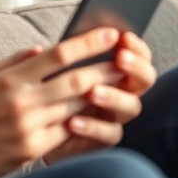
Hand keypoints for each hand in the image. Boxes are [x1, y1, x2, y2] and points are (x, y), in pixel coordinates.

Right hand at [0, 27, 123, 177]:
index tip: (111, 33)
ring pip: (78, 107)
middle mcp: (22, 100)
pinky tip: (100, 114)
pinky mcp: (33, 149)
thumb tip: (42, 48)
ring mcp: (29, 126)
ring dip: (103, 96)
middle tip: (128, 60)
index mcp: (11, 78)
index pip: (59, 54)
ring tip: (122, 85)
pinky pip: (68, 132)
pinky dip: (85, 122)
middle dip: (108, 68)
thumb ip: (14, 60)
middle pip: (78, 80)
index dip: (89, 42)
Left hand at [43, 31, 156, 164]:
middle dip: (135, 67)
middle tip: (120, 58)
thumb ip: (62, 56)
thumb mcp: (50, 71)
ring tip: (93, 92)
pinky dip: (92, 127)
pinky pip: (108, 134)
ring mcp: (114, 117)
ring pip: (131, 107)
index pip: (139, 56)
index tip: (124, 36)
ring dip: (115, 97)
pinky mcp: (102, 141)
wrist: (32, 132)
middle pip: (145, 80)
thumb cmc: (46, 94)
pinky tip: (73, 121)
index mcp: (114, 72)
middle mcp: (121, 93)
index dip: (136, 47)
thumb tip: (63, 38)